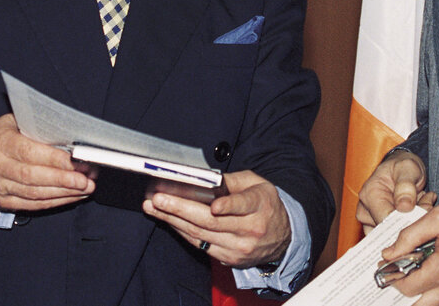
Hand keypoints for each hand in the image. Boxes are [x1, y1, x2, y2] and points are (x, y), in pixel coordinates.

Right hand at [0, 114, 95, 210]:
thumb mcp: (19, 122)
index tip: (76, 161)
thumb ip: (40, 129)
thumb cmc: (9, 134)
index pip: (28, 152)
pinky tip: (72, 196)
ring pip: (34, 194)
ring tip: (85, 188)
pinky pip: (33, 205)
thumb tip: (72, 140)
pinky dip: (55, 201)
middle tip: (86, 180)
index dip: (53, 159)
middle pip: (32, 176)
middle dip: (63, 180)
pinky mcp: (3, 202)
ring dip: (63, 193)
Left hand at [142, 169, 290, 267]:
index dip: (228, 206)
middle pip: (211, 221)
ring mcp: (239, 248)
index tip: (213, 205)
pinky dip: (183, 232)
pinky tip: (169, 221)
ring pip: (201, 234)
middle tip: (159, 199)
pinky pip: (201, 245)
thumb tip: (205, 180)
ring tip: (154, 208)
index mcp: (260, 205)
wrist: (283, 237)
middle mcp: (250, 229)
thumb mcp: (257, 184)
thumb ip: (233, 181)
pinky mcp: (230, 259)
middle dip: (181, 209)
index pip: (242, 205)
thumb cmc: (265, 204)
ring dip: (174, 221)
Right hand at [357, 150, 433, 233]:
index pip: (386, 221)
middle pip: (390, 230)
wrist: (400, 168)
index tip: (425, 209)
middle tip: (427, 204)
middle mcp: (365, 211)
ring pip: (394, 236)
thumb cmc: (402, 166)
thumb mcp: (408, 168)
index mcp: (369, 195)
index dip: (408, 221)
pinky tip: (418, 210)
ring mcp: (370, 221)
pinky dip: (410, 226)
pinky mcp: (377, 227)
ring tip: (422, 203)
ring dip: (413, 224)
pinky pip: (395, 237)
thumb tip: (404, 207)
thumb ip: (406, 185)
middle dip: (413, 221)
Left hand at [381, 196, 438, 304]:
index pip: (409, 287)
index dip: (391, 277)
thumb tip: (390, 252)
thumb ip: (410, 236)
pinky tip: (429, 266)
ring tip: (409, 268)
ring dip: (418, 290)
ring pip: (434, 302)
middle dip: (402, 292)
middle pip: (419, 304)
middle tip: (392, 274)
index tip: (384, 265)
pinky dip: (434, 287)